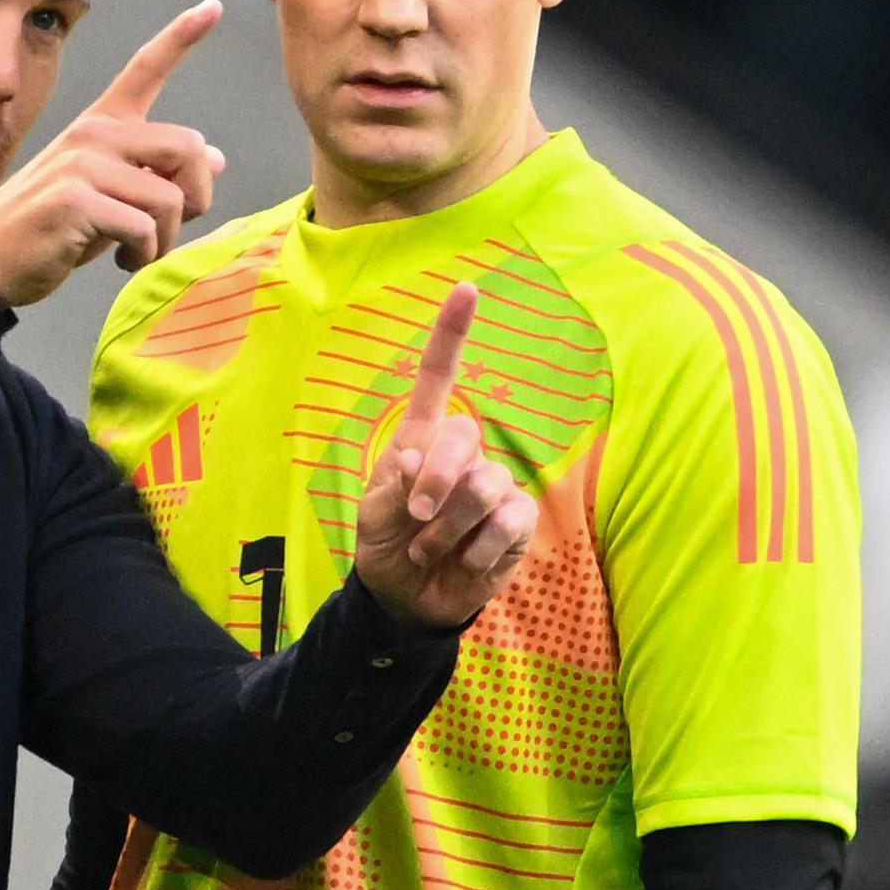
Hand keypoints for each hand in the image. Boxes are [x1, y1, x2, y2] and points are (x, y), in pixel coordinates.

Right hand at [0, 3, 226, 310]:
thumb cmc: (53, 230)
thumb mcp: (112, 197)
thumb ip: (158, 174)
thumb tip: (217, 159)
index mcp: (102, 126)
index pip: (145, 70)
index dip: (182, 37)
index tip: (213, 7)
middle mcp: (94, 134)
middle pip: (188, 146)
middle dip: (196, 196)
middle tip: (170, 226)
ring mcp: (82, 164)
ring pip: (169, 198)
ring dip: (166, 239)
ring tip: (137, 252)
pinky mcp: (75, 199)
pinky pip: (143, 228)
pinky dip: (144, 255)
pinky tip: (122, 261)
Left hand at [347, 283, 540, 629]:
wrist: (406, 599)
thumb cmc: (387, 545)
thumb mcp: (373, 512)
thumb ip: (393, 482)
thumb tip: (418, 459)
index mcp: (424, 439)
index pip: (441, 378)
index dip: (452, 335)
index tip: (466, 290)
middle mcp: (465, 456)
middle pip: (465, 435)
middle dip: (437, 479)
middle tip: (416, 517)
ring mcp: (495, 487)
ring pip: (487, 484)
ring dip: (449, 527)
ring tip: (430, 550)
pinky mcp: (517, 523)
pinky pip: (509, 520)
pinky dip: (478, 549)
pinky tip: (465, 562)